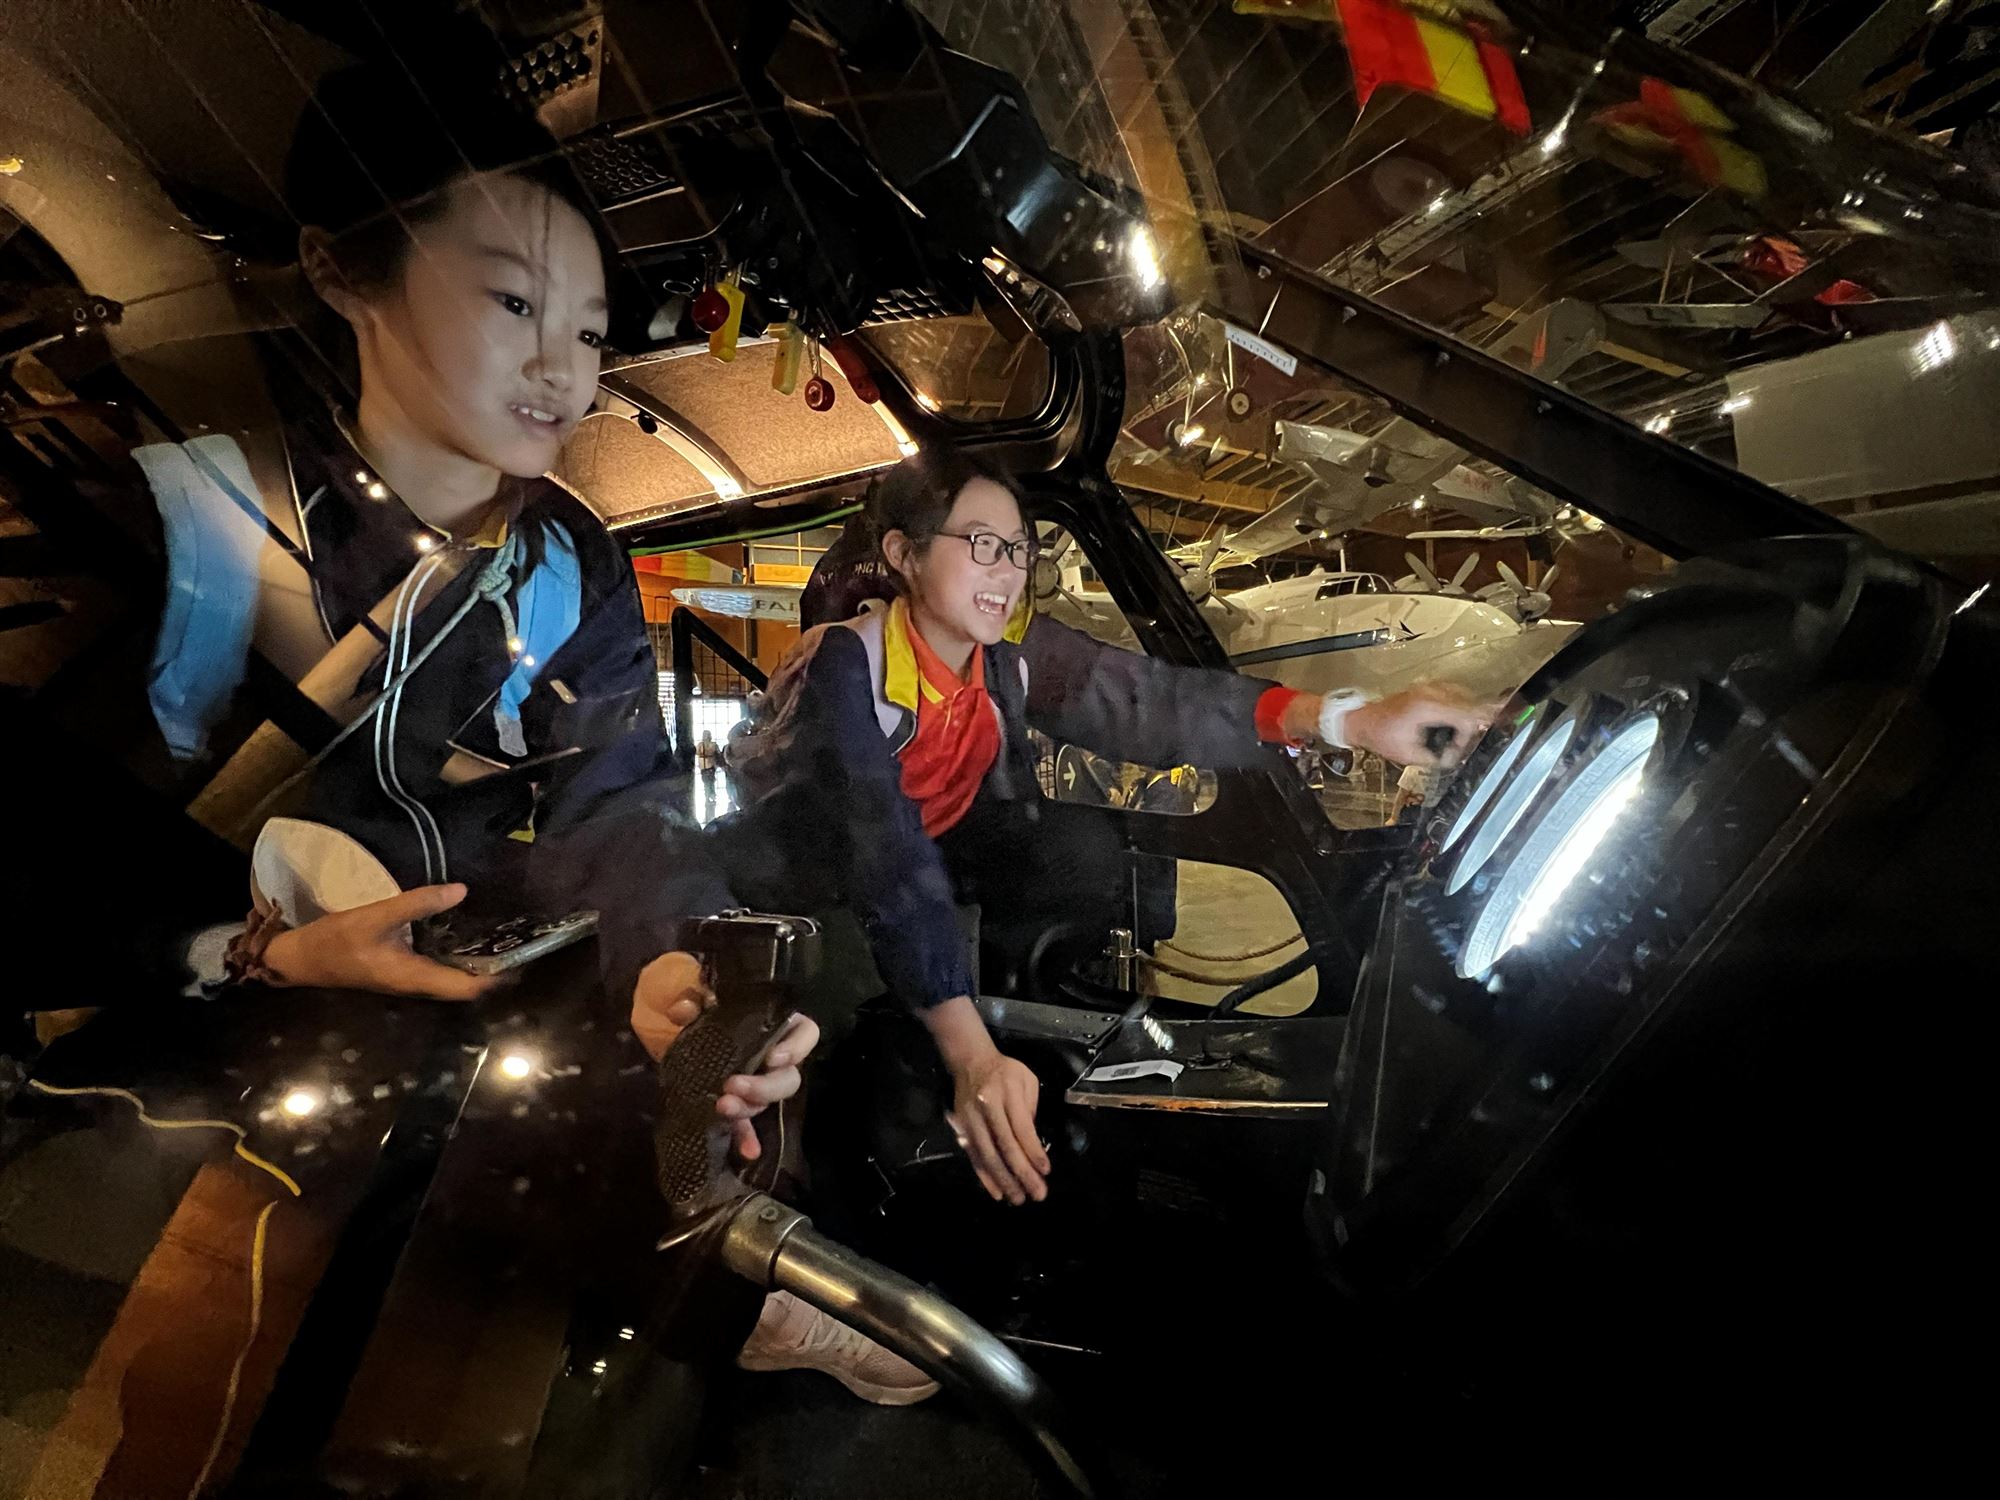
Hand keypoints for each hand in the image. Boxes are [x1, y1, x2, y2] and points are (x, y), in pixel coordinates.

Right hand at [263, 884, 498, 1000]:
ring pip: (450, 973)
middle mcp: (416, 983)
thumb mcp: (376, 917)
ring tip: (497, 930)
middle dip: (489, 965)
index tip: (518, 955)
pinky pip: (436, 963)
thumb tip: (461, 891)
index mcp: (414, 977)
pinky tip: (461, 928)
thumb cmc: (336, 941)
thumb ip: (417, 904)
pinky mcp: (401, 967)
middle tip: (515, 936)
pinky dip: (452, 949)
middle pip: (464, 983)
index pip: (466, 988)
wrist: (300, 959)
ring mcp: (408, 977)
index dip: (494, 977)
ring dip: (471, 958)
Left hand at [631, 950, 819, 1161]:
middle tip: (734, 1086)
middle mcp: (775, 1059)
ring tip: (722, 1107)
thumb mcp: (700, 1003)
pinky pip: (749, 1125)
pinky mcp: (741, 1107)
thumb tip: (682, 1008)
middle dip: (764, 1087)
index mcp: (775, 1026)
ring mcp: (759, 1085)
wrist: (686, 1038)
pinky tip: (747, 1152)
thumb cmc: (706, 1013)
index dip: (797, 1047)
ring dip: (748, 1108)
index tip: (772, 1057)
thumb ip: (694, 1000)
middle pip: (788, 1078)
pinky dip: (747, 1137)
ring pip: (766, 1102)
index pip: (806, 1033)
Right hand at [946, 1049, 1049, 1205]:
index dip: (1033, 1152)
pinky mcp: (961, 1129)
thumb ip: (1031, 1109)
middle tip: (1037, 1194)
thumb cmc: (1005, 1070)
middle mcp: (987, 1108)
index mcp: (1006, 1093)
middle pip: (1005, 1146)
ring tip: (1018, 1198)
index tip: (1045, 1171)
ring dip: (1004, 1181)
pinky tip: (997, 1192)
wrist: (970, 1061)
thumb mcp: (1026, 1080)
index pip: (1022, 1129)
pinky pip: (974, 1157)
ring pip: (988, 1156)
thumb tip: (1034, 1142)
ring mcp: (971, 1120)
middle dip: (1022, 1173)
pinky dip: (985, 1176)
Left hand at [1346, 686, 1499, 767]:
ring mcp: (1430, 687)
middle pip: (1469, 704)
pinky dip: (1461, 706)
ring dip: (1469, 714)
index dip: (1479, 726)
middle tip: (1466, 745)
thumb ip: (1436, 758)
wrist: (1363, 720)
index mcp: (1428, 708)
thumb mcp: (1409, 755)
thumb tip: (1455, 759)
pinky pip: (1454, 694)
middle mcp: (1432, 693)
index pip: (1465, 714)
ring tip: (1462, 736)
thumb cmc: (1382, 737)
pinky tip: (1458, 722)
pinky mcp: (1429, 687)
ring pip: (1464, 696)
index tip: (1491, 733)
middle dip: (1474, 724)